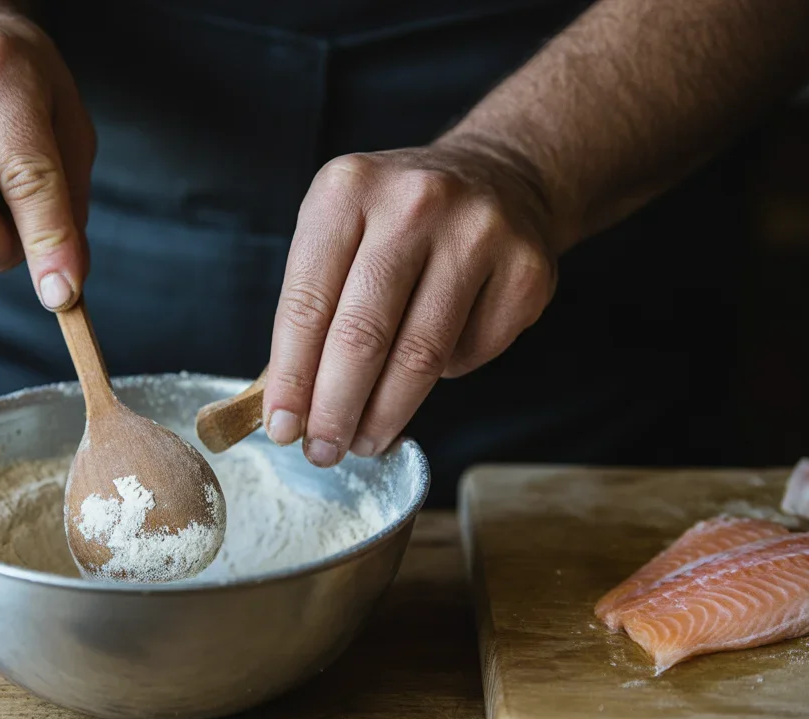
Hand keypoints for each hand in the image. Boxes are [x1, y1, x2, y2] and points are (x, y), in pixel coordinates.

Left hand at [264, 140, 557, 465]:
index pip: (307, 303)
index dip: (292, 377)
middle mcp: (415, 203)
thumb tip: (289, 406)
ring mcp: (479, 234)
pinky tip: (426, 371)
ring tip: (363, 440)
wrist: (499, 178)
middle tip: (323, 451)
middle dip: (335, 409)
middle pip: (363, 335)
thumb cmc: (396, 222)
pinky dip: (442, 378)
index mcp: (348, 189)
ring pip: (420, 357)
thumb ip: (313, 308)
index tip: (282, 428)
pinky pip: (470, 354)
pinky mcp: (526, 271)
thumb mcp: (339, 233)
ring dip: (384, 414)